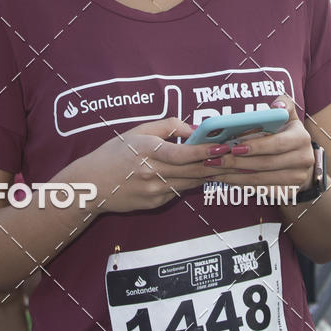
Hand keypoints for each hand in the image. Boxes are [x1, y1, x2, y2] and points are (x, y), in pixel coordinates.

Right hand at [77, 117, 219, 213]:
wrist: (91, 185)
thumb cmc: (114, 153)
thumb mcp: (137, 132)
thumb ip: (166, 127)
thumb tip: (193, 129)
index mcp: (146, 151)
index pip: (181, 152)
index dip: (204, 151)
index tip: (223, 146)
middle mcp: (151, 173)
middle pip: (192, 170)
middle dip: (217, 164)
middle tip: (238, 158)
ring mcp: (154, 191)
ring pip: (191, 182)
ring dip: (211, 174)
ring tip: (231, 165)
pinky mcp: (155, 203)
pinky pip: (179, 191)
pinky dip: (193, 182)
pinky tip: (205, 174)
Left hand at [204, 96, 314, 190]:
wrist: (301, 158)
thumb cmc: (287, 133)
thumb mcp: (288, 117)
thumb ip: (283, 105)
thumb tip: (276, 106)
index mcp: (301, 137)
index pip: (277, 143)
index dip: (256, 146)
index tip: (234, 147)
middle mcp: (303, 158)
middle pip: (266, 163)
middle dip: (237, 162)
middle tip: (215, 160)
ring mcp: (297, 177)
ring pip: (260, 178)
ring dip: (233, 175)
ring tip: (213, 170)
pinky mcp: (288, 190)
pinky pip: (259, 186)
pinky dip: (239, 182)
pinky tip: (223, 177)